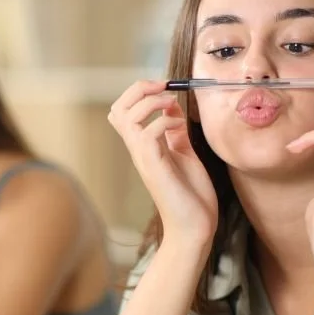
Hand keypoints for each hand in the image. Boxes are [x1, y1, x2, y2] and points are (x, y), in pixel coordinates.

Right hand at [108, 80, 217, 248]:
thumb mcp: (184, 153)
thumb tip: (172, 108)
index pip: (124, 110)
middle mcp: (138, 150)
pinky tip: (179, 127)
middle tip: (163, 87)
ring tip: (171, 104)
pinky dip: (164, 121)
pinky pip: (148, 133)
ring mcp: (144, 157)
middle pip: (118, 108)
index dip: (140, 92)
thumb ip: (176, 131)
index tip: (165, 87)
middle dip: (138, 89)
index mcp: (144, 145)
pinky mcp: (154, 166)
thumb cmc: (191, 195)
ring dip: (151, 101)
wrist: (195, 227)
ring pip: (126, 116)